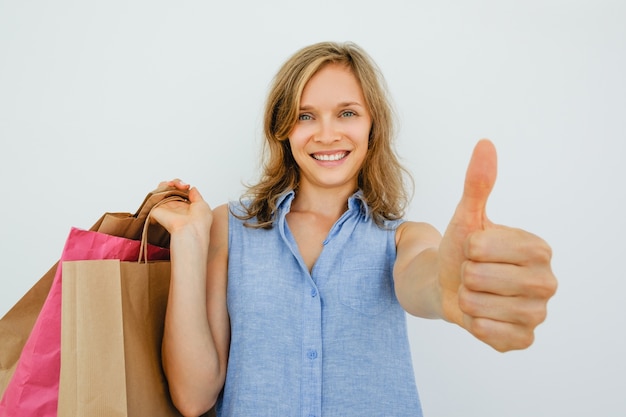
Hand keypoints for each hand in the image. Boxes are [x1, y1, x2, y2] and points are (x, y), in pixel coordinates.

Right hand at [150, 179, 212, 238]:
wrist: (190, 231)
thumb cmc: (199, 222)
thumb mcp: (202, 206)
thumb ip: (196, 196)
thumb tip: (192, 189)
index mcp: (186, 207)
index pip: (181, 192)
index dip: (183, 186)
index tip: (187, 186)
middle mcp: (175, 207)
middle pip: (171, 189)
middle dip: (176, 182)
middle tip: (182, 186)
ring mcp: (166, 208)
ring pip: (162, 190)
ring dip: (168, 183)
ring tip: (173, 184)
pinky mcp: (157, 209)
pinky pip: (154, 195)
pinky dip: (160, 188)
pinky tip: (167, 187)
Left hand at [438, 140, 556, 351]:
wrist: (449, 285)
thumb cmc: (462, 250)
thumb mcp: (467, 216)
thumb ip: (478, 183)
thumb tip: (485, 144)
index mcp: (539, 249)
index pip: (486, 249)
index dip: (470, 249)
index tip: (475, 249)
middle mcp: (547, 283)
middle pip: (481, 279)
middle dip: (465, 275)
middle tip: (472, 274)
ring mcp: (537, 314)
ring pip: (482, 307)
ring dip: (466, 300)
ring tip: (474, 293)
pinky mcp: (523, 340)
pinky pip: (489, 334)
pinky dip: (473, 323)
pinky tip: (479, 314)